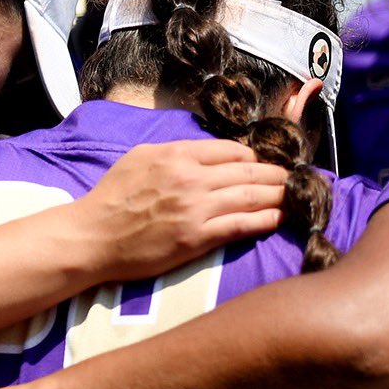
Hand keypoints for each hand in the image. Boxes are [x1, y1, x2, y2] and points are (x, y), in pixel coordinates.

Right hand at [74, 138, 287, 280]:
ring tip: (295, 195)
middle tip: (296, 178)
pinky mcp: (196, 238)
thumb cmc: (112, 197)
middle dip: (277, 174)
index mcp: (177, 154)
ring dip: (279, 195)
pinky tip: (279, 218)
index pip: (231, 150)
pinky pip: (240, 225)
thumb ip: (175, 151)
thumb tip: (206, 151)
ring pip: (250, 196)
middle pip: (248, 172)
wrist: (92, 237)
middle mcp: (191, 178)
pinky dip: (264, 220)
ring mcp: (195, 209)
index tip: (267, 164)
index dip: (255, 157)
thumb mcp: (141, 157)